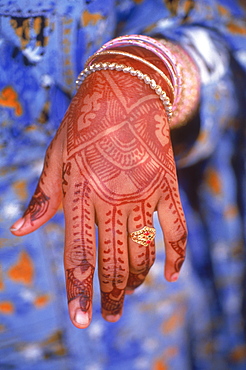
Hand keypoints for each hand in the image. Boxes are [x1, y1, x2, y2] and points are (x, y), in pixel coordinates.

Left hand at [10, 61, 186, 327]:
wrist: (124, 90)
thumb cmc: (83, 124)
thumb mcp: (56, 156)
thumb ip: (42, 197)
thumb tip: (19, 230)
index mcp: (80, 193)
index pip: (78, 254)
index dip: (79, 292)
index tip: (82, 320)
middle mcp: (113, 198)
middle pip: (113, 262)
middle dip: (110, 296)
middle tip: (108, 317)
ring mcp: (143, 192)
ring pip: (144, 252)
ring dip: (137, 280)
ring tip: (128, 293)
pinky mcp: (166, 185)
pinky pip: (176, 229)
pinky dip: (176, 256)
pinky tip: (172, 275)